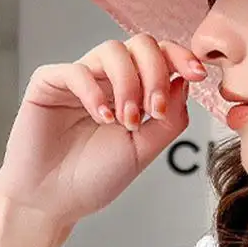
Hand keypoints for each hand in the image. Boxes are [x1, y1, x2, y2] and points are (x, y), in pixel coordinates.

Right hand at [0, 34, 203, 225]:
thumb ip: (170, 117)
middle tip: (153, 110)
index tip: (198, 74)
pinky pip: (76, 70)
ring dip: (128, 84)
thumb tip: (185, 81)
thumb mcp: (145, 149)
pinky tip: (102, 118)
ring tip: (126, 121)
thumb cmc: (96, 177)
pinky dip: (94, 92)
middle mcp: (107, 79)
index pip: (161, 56)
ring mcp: (79, 79)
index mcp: (134, 90)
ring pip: (112, 50)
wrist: (54, 202)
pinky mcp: (48, 84)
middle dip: (156, 73)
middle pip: (141, 44)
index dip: (181, 57)